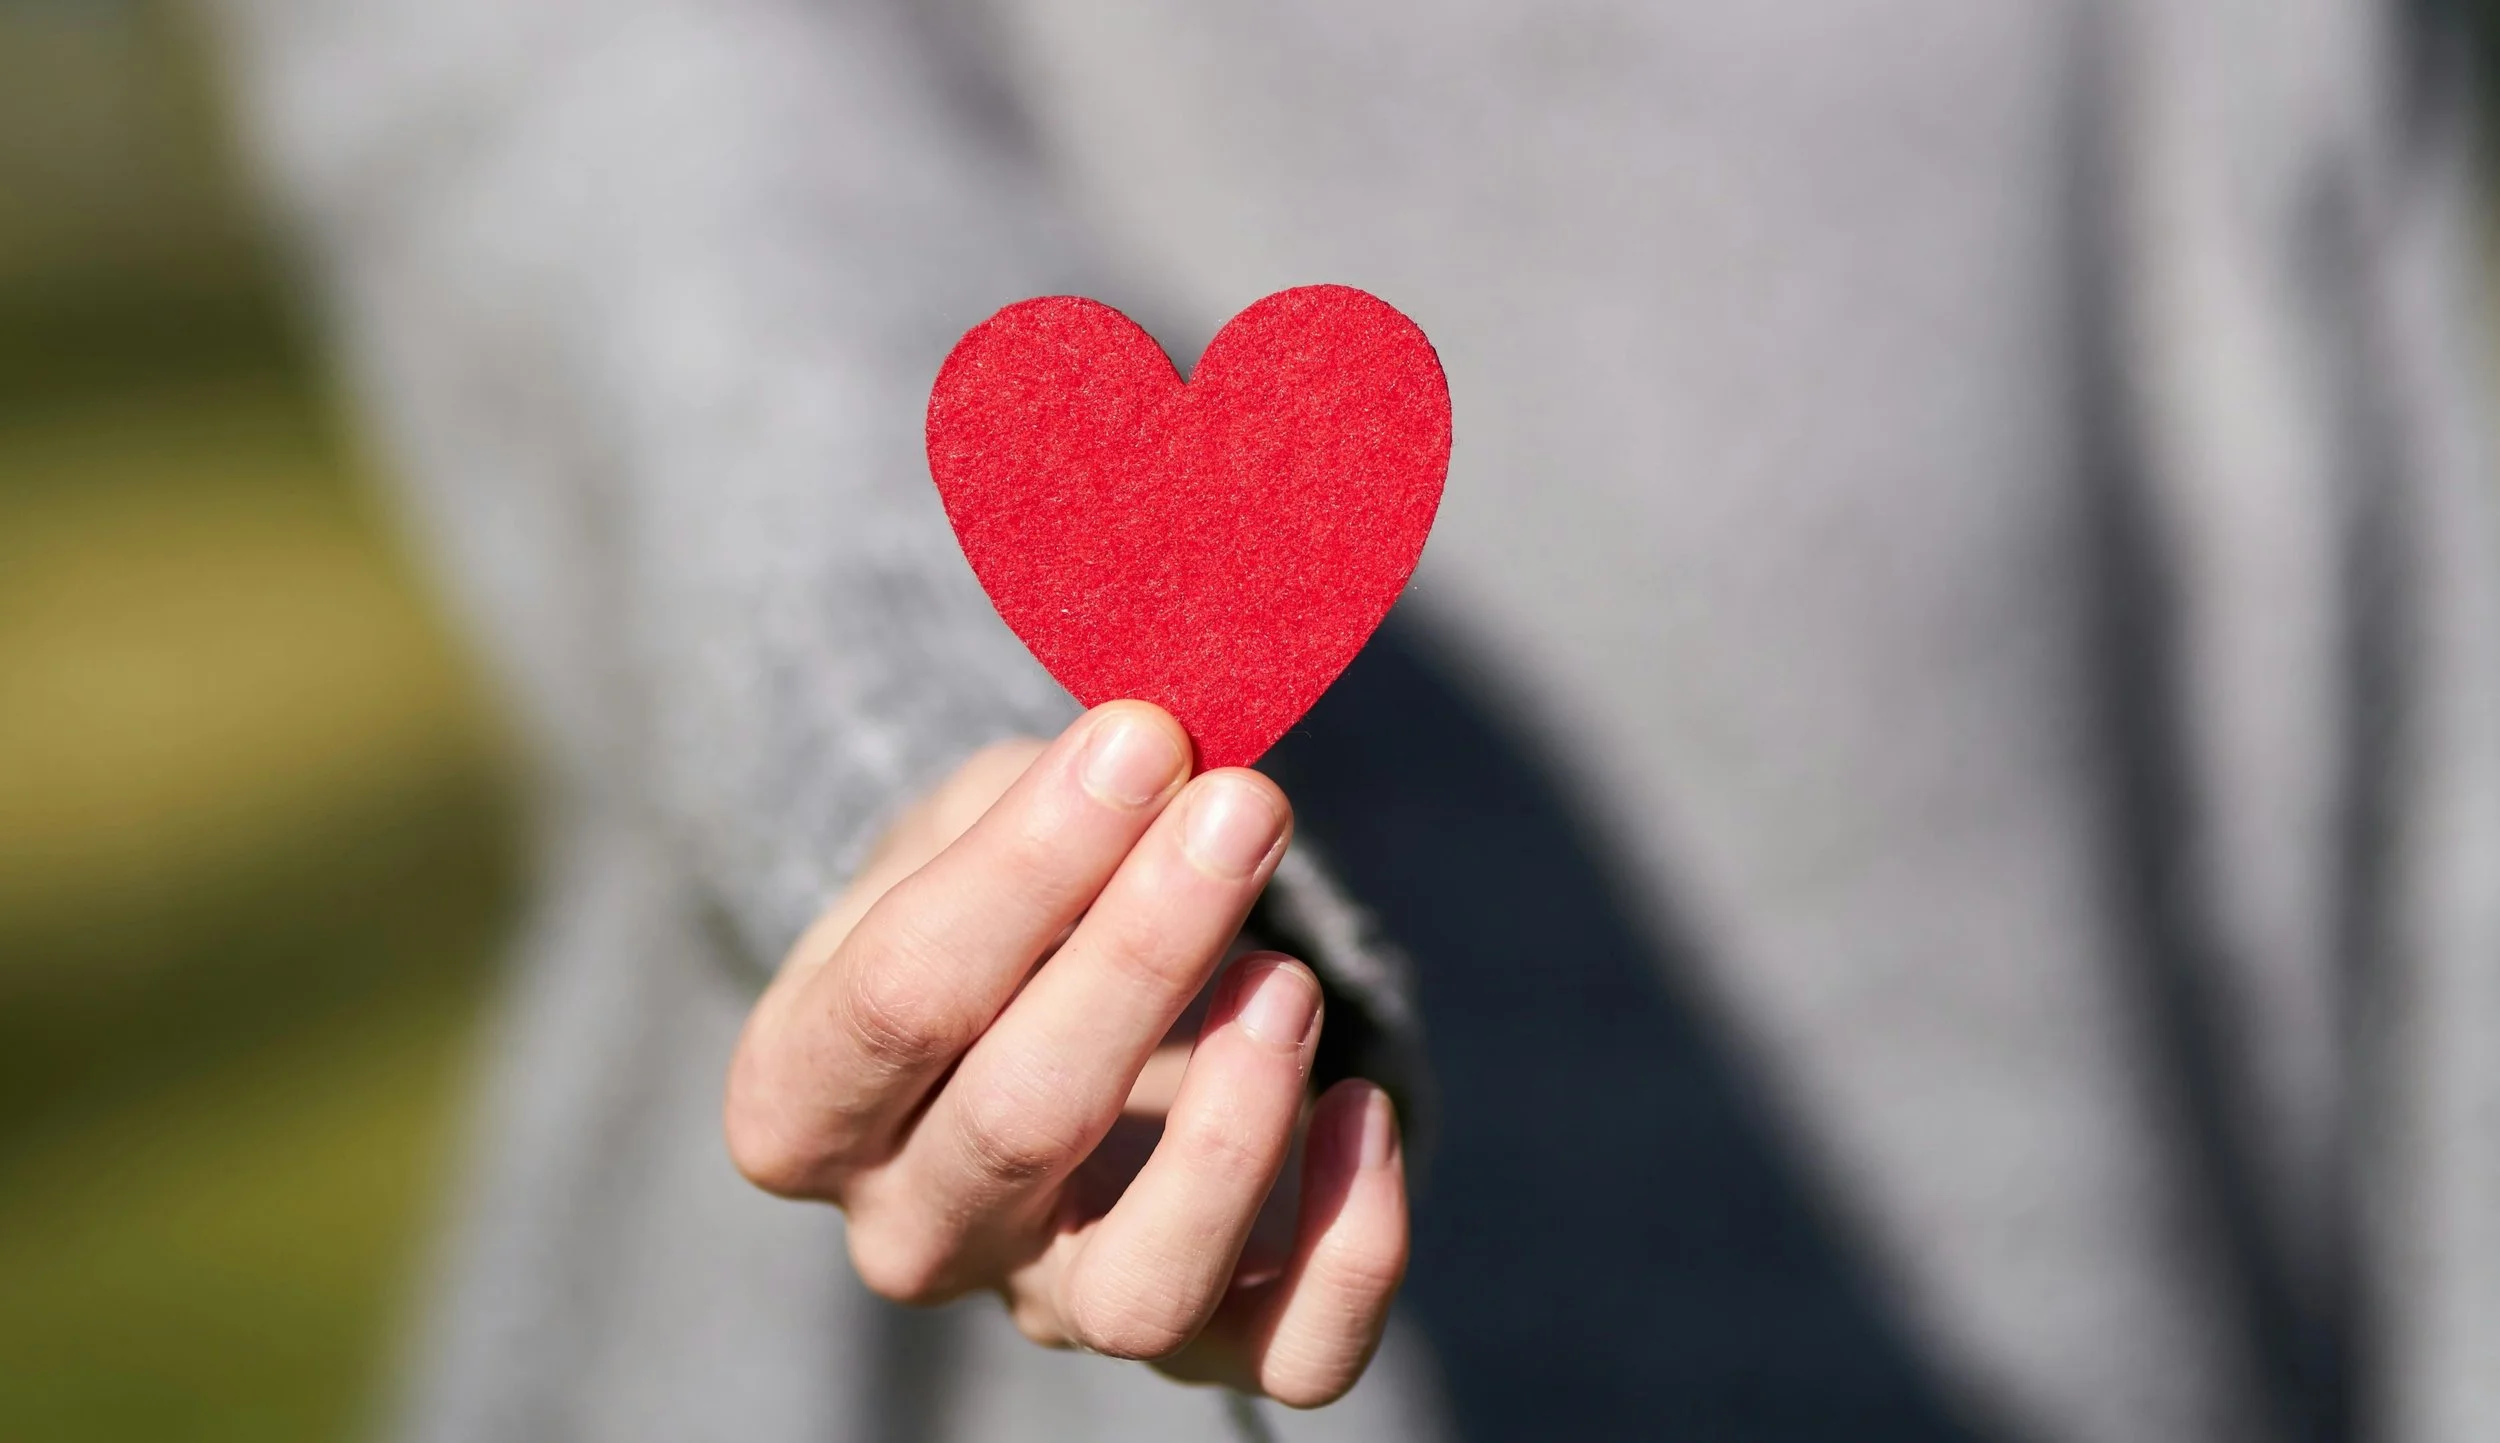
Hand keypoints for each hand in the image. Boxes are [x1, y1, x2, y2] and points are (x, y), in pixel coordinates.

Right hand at [723, 701, 1408, 1405]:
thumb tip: (1157, 750)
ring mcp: (1051, 1302)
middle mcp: (909, 1231)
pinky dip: (1352, 1250)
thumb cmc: (997, 902)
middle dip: (1143, 951)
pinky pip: (1287, 1356)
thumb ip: (1040, 795)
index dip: (1025, 868)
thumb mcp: (972, 821)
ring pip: (1139, 1290)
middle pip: (1017, 1128)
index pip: (896, 1001)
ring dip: (1231, 1128)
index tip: (1140, 740)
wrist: (1047, 1007)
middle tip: (1241, 808)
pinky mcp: (1196, 1341)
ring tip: (1288, 982)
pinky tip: (1363, 1108)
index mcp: (804, 1101)